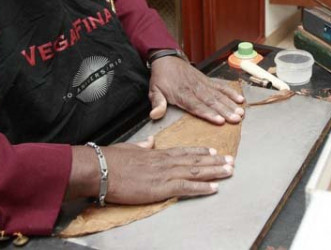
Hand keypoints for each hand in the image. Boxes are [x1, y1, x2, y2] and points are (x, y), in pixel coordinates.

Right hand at [66, 138, 234, 203]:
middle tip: (230, 160)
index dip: (200, 151)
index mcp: (156, 153)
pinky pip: (186, 187)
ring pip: (195, 172)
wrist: (100, 169)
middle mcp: (164, 162)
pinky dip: (201, 188)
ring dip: (214, 172)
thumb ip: (142, 146)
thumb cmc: (110, 160)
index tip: (213, 150)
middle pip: (194, 161)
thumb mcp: (129, 148)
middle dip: (214, 161)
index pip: (184, 151)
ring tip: (228, 171)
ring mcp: (164, 174)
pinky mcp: (160, 188)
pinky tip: (213, 188)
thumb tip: (149, 142)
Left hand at [148, 56, 244, 124]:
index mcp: (182, 93)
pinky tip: (240, 99)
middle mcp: (195, 89)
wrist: (167, 60)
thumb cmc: (162, 78)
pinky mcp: (207, 80)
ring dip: (231, 104)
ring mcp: (203, 84)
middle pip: (211, 101)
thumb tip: (155, 115)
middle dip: (225, 110)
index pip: (196, 105)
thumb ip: (157, 104)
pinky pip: (220, 86)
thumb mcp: (154, 90)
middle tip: (236, 119)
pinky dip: (230, 92)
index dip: (208, 113)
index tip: (219, 120)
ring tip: (241, 112)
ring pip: (218, 95)